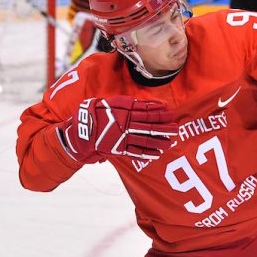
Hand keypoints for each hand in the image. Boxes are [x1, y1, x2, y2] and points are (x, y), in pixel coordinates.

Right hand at [59, 96, 177, 162]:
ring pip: (145, 140)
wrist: (81, 129)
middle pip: (149, 126)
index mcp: (124, 112)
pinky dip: (147, 153)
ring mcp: (123, 138)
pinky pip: (136, 152)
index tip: (171, 113)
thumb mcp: (111, 102)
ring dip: (159, 141)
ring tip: (170, 143)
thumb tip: (144, 103)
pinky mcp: (119, 149)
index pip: (147, 111)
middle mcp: (126, 125)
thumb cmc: (96, 112)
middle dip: (164, 128)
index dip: (160, 113)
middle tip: (176, 129)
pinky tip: (157, 153)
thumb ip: (128, 103)